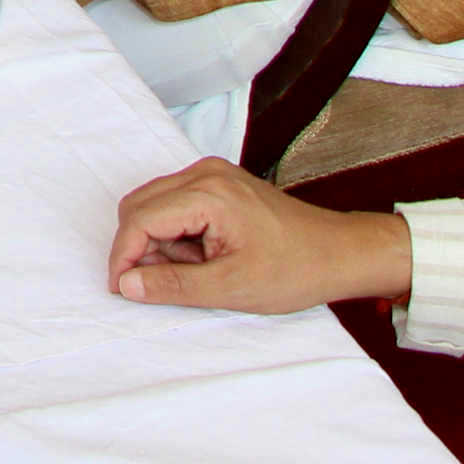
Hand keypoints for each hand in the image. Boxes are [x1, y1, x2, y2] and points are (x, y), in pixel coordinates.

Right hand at [109, 160, 414, 311]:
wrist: (341, 253)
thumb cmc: (295, 270)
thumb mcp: (231, 287)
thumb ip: (174, 285)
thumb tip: (126, 285)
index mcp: (207, 193)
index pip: (139, 219)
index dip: (123, 257)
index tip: (122, 290)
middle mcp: (205, 173)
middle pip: (140, 205)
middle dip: (140, 247)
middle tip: (163, 283)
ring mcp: (213, 174)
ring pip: (155, 204)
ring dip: (160, 242)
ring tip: (196, 270)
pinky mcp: (219, 183)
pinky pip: (176, 203)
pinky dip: (177, 233)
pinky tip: (203, 256)